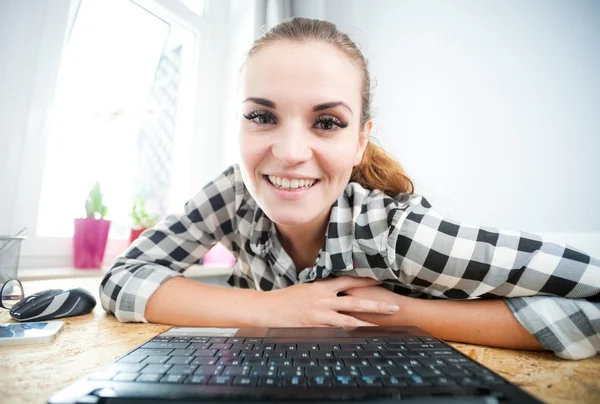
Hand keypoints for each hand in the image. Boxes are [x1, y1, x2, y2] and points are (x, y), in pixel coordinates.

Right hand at [257, 277, 400, 327]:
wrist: (269, 308)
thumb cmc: (286, 298)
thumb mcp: (306, 288)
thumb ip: (321, 289)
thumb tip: (333, 288)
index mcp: (322, 287)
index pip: (348, 281)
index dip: (365, 280)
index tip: (380, 279)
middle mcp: (325, 300)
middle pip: (356, 301)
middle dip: (376, 304)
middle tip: (393, 307)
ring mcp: (322, 315)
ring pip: (350, 319)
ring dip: (367, 322)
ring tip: (382, 326)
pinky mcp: (317, 327)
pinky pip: (336, 331)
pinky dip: (349, 333)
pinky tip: (360, 337)